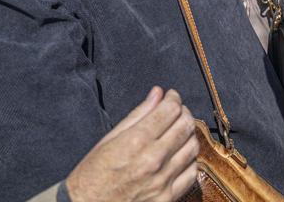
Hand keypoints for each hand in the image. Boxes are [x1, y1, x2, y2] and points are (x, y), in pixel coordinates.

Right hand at [65, 87, 198, 201]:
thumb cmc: (91, 176)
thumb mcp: (108, 140)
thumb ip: (137, 115)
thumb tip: (158, 93)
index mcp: (135, 142)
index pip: (170, 110)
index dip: (173, 98)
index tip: (171, 97)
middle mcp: (152, 160)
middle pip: (185, 126)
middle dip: (184, 113)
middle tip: (177, 111)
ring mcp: (161, 181)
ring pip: (192, 147)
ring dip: (189, 135)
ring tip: (178, 133)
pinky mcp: (166, 198)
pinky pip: (191, 173)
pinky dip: (190, 160)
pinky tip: (179, 156)